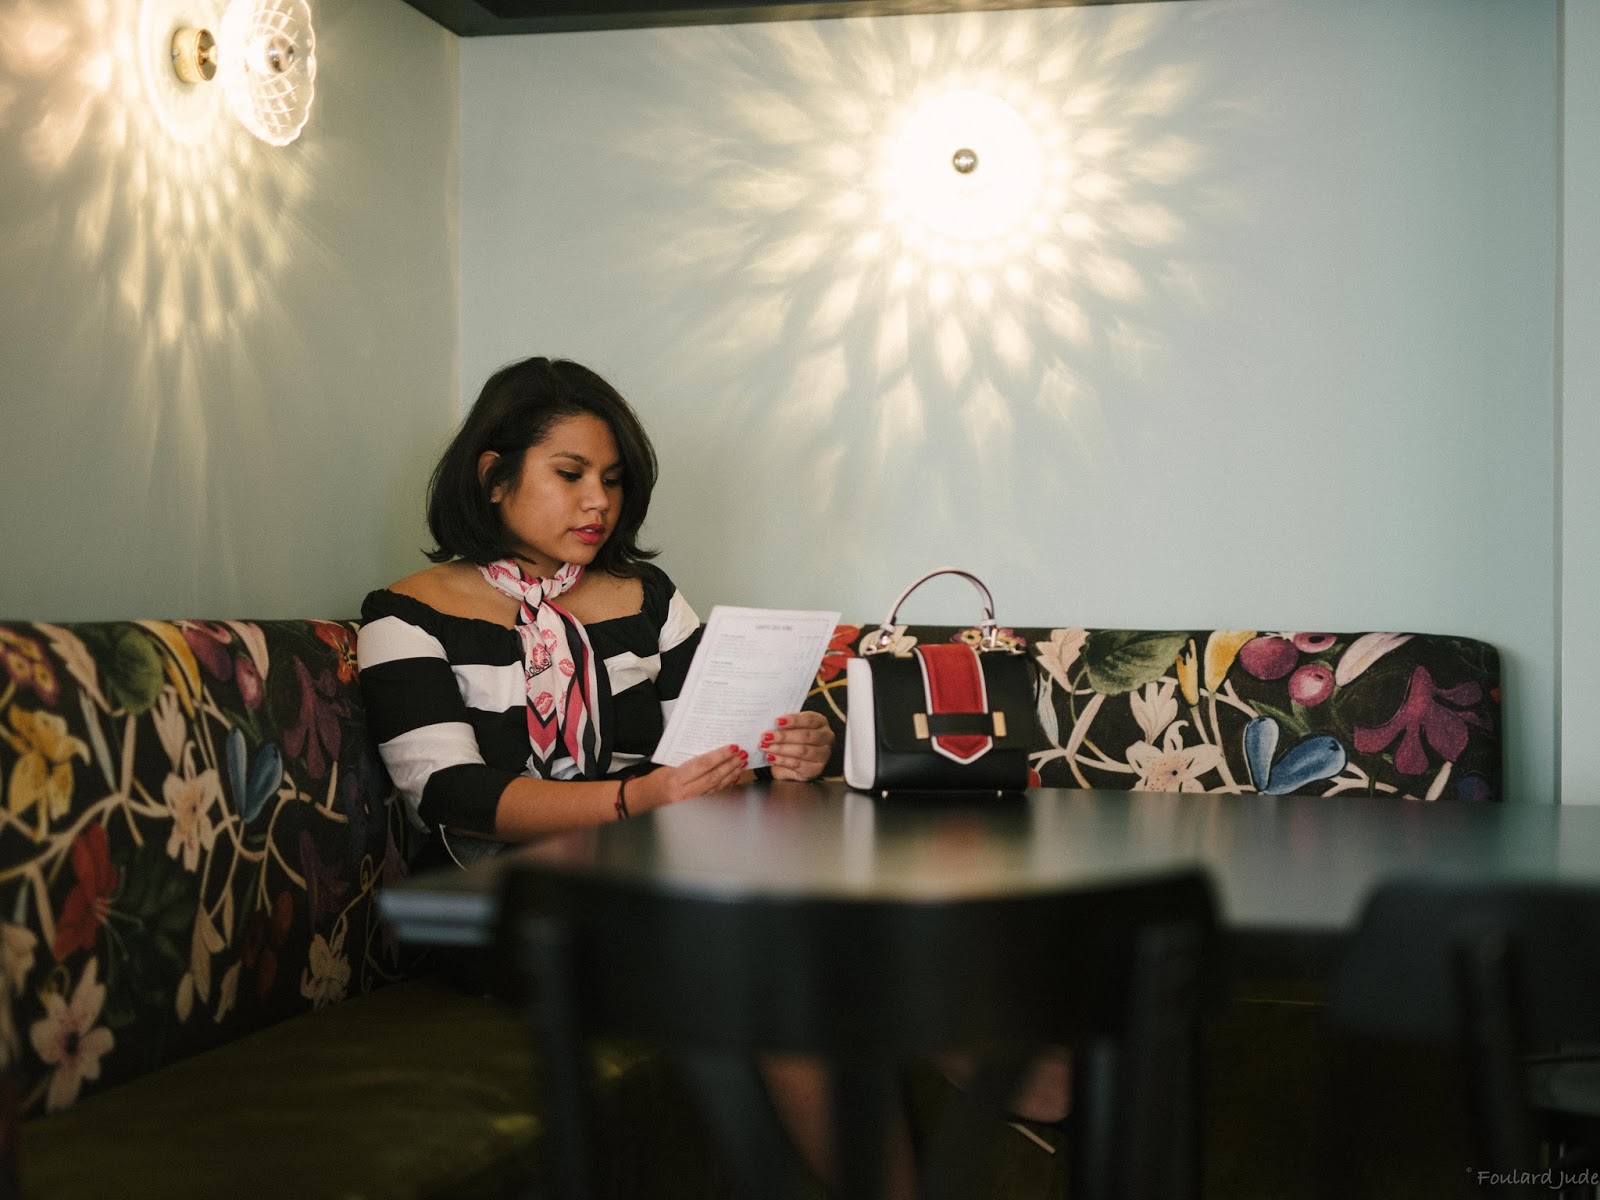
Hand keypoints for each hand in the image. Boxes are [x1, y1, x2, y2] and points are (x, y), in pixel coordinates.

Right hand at [632, 745, 746, 811]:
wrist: (646, 798)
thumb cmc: (656, 780)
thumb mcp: (669, 766)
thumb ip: (690, 761)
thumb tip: (713, 752)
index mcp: (675, 779)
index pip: (702, 765)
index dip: (719, 756)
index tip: (732, 747)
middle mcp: (684, 793)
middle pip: (712, 776)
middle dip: (729, 764)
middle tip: (741, 754)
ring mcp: (691, 802)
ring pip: (716, 786)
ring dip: (730, 774)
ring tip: (741, 763)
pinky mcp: (695, 806)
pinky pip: (714, 793)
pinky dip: (725, 784)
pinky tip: (733, 777)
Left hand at [760, 711, 832, 780]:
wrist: (797, 758)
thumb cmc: (793, 738)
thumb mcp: (791, 728)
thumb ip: (784, 725)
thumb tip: (768, 722)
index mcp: (820, 722)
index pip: (809, 719)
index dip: (793, 720)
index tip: (777, 721)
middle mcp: (826, 737)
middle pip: (806, 736)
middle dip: (784, 736)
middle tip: (766, 736)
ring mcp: (823, 754)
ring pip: (802, 751)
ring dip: (781, 749)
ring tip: (766, 747)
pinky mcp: (816, 769)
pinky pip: (798, 764)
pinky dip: (782, 760)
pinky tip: (771, 757)